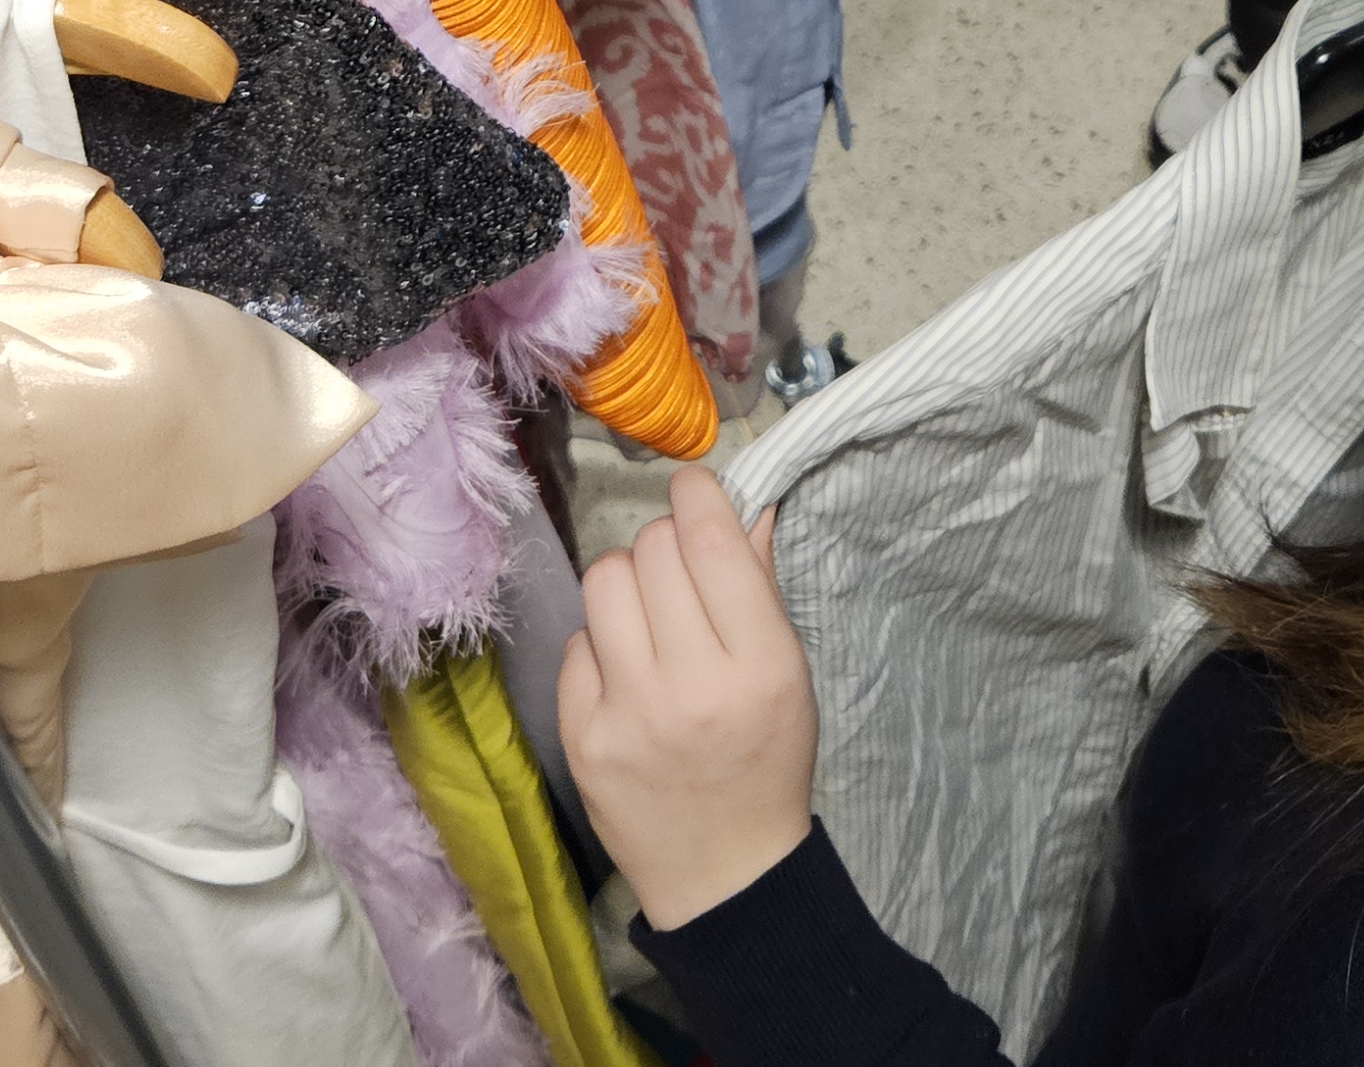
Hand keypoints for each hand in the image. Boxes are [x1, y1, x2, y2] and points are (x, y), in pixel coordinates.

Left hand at [557, 469, 817, 930]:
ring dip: (626, 583)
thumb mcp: (788, 674)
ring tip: (646, 617)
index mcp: (759, 665)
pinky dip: (600, 646)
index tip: (692, 490)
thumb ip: (759, 587)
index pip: (711, 542)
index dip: (696, 495)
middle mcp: (692, 685)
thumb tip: (742, 506)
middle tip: (678, 575)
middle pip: (652, 551)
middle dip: (665, 545)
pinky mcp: (583, 738)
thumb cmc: (766, 761)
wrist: (726, 873)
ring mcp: (630, 714)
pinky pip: (575, 644)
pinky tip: (626, 674)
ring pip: (603, 582)